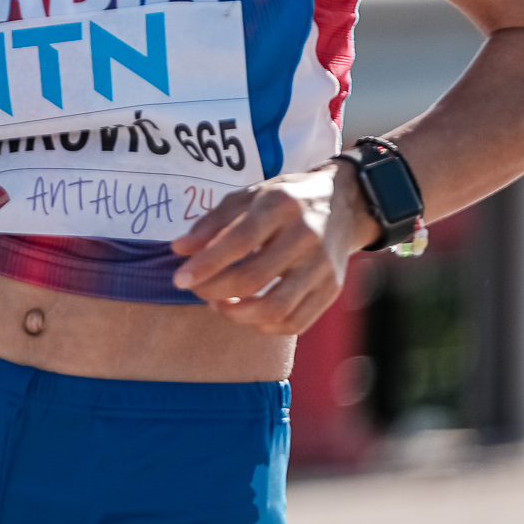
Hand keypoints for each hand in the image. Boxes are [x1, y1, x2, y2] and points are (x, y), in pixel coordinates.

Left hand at [168, 161, 378, 333]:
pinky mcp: (332, 288)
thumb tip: (179, 250)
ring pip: (276, 308)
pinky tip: (247, 315)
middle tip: (197, 290)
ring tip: (218, 305)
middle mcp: (306, 235)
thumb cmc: (284, 200)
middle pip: (253, 278)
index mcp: (280, 206)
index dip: (205, 264)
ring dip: (238, 315)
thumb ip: (212, 222)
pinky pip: (296, 322)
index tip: (180, 279)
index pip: (238, 241)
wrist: (344, 204)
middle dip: (214, 290)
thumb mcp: (248, 196)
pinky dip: (265, 326)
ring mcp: (323, 266)